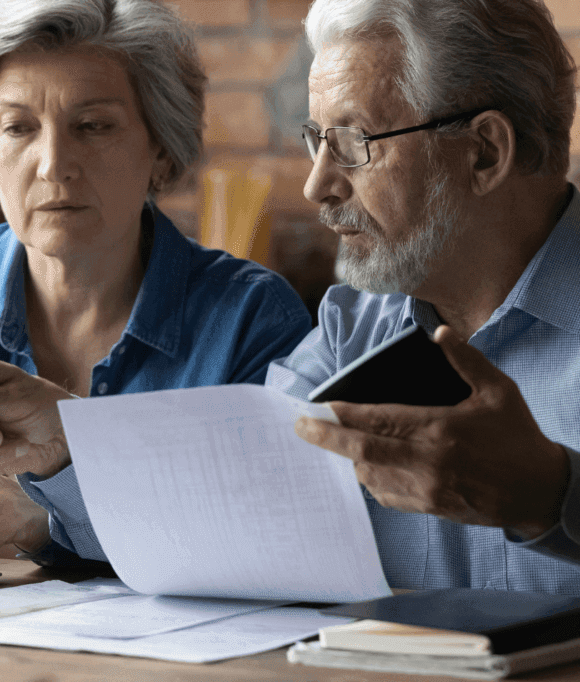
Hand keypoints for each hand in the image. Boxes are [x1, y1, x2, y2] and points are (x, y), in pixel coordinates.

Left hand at [294, 325, 569, 538]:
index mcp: (440, 429)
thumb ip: (466, 360)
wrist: (541, 493)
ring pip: (369, 475)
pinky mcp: (429, 508)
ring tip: (333, 441)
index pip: (379, 420)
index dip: (344, 414)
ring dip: (347, 458)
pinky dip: (368, 479)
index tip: (319, 406)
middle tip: (299, 427)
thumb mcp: (498, 391)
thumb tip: (439, 332)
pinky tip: (363, 465)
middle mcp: (427, 462)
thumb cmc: (518, 437)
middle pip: (361, 451)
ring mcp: (426, 489)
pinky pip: (385, 495)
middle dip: (325, 438)